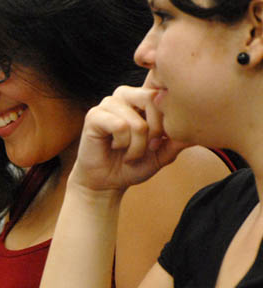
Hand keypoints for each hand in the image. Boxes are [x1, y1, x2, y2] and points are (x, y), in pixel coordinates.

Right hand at [71, 85, 188, 192]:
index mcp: (144, 97)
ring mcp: (109, 103)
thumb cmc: (133, 165)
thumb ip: (180, 139)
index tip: (159, 142)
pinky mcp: (94, 115)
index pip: (166, 94)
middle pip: (153, 100)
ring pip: (137, 121)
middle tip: (149, 148)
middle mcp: (126, 95)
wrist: (107, 182)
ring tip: (129, 153)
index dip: (167, 122)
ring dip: (137, 146)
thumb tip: (203, 128)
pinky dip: (122, 145)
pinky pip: (120, 127)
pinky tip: (114, 148)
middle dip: (156, 132)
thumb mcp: (163, 153)